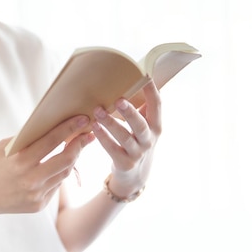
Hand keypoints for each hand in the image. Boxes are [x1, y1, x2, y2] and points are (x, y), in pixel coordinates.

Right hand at [0, 115, 94, 216]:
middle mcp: (30, 179)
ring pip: (64, 173)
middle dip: (79, 145)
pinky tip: (58, 165)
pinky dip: (59, 173)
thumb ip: (27, 139)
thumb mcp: (3, 148)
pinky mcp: (39, 205)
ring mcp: (36, 195)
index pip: (51, 141)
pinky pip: (56, 185)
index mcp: (20, 161)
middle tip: (87, 135)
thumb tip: (53, 126)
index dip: (70, 129)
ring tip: (75, 147)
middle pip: (66, 160)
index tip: (83, 119)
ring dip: (72, 159)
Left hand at [91, 80, 161, 197]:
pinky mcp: (124, 163)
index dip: (152, 91)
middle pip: (141, 124)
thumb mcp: (145, 127)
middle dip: (130, 112)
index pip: (157, 106)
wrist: (135, 176)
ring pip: (125, 137)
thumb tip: (132, 79)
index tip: (144, 75)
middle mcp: (149, 140)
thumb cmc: (137, 142)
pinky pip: (112, 149)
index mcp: (156, 127)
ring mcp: (137, 153)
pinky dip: (103, 137)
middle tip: (118, 99)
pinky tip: (93, 127)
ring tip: (97, 111)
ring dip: (110, 123)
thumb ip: (140, 108)